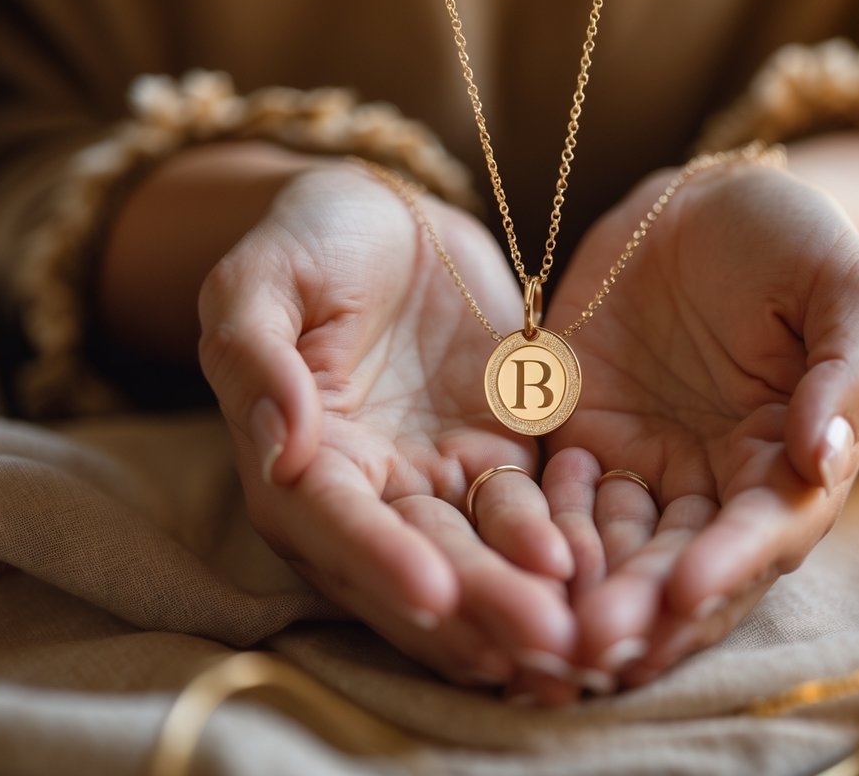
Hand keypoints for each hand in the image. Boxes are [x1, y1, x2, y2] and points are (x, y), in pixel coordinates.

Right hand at [197, 163, 577, 686]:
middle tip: (538, 642)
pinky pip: (530, 511)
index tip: (432, 593)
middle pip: (417, 560)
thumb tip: (278, 447)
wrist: (390, 215)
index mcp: (298, 460)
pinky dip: (559, 546)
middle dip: (476, 607)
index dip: (377, 560)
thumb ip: (256, 356)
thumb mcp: (261, 281)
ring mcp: (437, 480)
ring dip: (525, 597)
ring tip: (580, 634)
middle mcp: (368, 490)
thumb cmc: (311, 240)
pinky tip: (602, 575)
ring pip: (480, 553)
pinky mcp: (499, 459)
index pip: (331, 525)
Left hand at [541, 161, 858, 688]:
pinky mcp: (577, 440)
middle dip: (643, 605)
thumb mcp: (839, 285)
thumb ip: (849, 370)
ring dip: (582, 589)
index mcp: (788, 459)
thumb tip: (826, 456)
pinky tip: (512, 556)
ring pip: (613, 547)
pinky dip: (537, 529)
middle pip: (681, 561)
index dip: (731, 565)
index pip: (767, 530)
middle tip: (595, 643)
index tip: (688, 592)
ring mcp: (642, 466)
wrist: (697, 203)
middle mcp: (714, 482)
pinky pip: (554, 496)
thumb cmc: (787, 238)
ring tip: (545, 630)